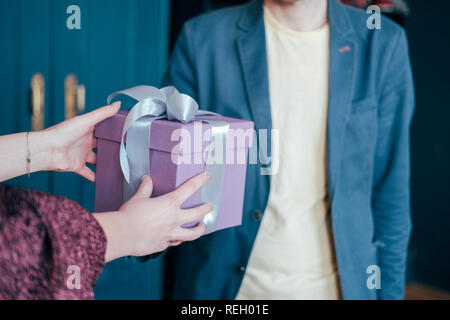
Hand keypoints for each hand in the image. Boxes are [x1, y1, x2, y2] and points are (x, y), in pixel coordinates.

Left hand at [42, 101, 120, 181]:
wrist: (47, 150)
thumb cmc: (63, 132)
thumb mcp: (86, 120)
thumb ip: (103, 113)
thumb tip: (117, 104)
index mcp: (87, 129)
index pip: (103, 129)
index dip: (113, 130)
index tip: (125, 132)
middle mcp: (85, 142)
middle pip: (101, 145)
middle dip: (111, 147)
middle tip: (125, 150)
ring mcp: (81, 154)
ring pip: (97, 160)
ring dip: (105, 162)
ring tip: (118, 165)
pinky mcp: (77, 166)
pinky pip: (88, 173)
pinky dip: (95, 177)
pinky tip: (104, 179)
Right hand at [94, 172, 212, 260]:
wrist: (122, 234)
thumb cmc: (129, 215)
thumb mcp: (138, 198)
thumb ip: (145, 189)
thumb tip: (146, 179)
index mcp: (169, 203)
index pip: (190, 188)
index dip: (201, 180)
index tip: (208, 176)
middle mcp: (174, 219)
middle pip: (198, 213)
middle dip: (206, 208)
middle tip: (209, 206)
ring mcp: (171, 233)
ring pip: (192, 233)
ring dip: (200, 229)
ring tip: (202, 226)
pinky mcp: (163, 244)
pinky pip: (174, 242)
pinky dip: (177, 239)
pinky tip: (177, 238)